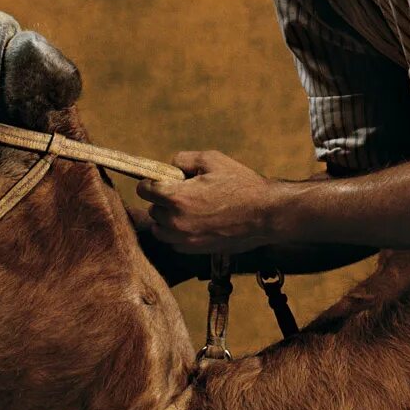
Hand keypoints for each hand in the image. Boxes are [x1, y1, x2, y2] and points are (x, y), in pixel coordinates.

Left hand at [136, 150, 278, 252]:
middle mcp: (176, 221)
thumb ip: (184, 159)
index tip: (163, 181)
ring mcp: (185, 238)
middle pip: (152, 209)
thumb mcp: (213, 159)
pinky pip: (174, 243)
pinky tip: (196, 223)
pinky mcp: (195, 250)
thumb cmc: (242, 184)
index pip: (144, 189)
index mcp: (177, 196)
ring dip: (167, 219)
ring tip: (187, 210)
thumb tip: (170, 167)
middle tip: (184, 194)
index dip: (152, 182)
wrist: (266, 214)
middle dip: (163, 200)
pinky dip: (178, 234)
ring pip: (160, 229)